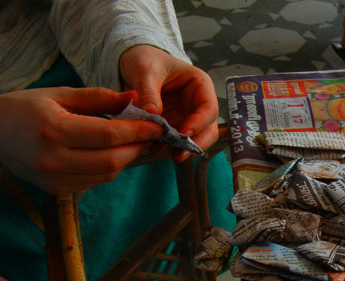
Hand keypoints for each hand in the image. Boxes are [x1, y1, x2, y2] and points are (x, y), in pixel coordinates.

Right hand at [0, 87, 164, 194]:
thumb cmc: (23, 108)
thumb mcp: (59, 94)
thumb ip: (98, 98)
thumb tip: (134, 98)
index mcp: (54, 129)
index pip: (109, 135)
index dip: (138, 131)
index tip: (158, 125)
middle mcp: (54, 159)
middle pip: (112, 161)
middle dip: (137, 148)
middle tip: (149, 135)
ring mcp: (54, 179)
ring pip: (106, 175)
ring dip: (126, 160)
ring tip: (133, 143)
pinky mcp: (56, 190)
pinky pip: (94, 182)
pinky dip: (109, 169)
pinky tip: (111, 154)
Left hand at [119, 45, 218, 161]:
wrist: (135, 63)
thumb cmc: (146, 59)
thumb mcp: (145, 70)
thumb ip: (148, 92)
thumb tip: (152, 115)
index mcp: (199, 85)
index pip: (209, 108)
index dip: (199, 123)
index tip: (183, 134)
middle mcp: (197, 104)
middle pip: (208, 129)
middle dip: (194, 144)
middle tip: (178, 155)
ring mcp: (186, 117)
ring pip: (193, 139)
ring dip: (179, 149)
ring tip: (158, 151)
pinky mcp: (174, 126)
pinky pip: (175, 141)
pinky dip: (166, 147)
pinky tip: (152, 148)